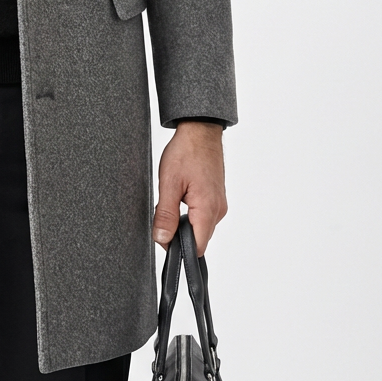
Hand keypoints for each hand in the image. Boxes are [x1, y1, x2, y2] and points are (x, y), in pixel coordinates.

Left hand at [152, 121, 226, 255]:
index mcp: (208, 209)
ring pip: (200, 226)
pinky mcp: (216, 198)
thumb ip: (166, 215)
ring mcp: (219, 204)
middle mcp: (218, 210)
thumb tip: (162, 239)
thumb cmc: (187, 152)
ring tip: (172, 201)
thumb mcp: (169, 183)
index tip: (164, 239)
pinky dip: (190, 213)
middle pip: (199, 238)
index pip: (198, 247)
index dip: (179, 249)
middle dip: (179, 234)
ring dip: (184, 222)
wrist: (200, 131)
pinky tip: (180, 197)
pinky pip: (203, 215)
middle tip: (162, 215)